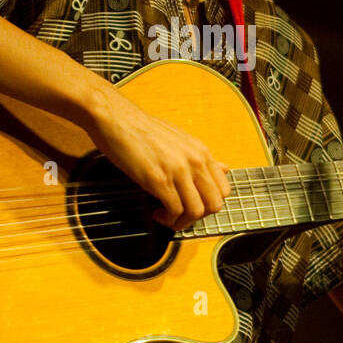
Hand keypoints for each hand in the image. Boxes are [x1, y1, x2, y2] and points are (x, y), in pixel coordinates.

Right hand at [84, 89, 230, 231]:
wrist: (118, 119)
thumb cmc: (144, 130)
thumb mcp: (182, 141)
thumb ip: (202, 158)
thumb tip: (224, 169)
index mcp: (201, 152)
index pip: (224, 190)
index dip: (210, 205)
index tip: (193, 205)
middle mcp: (194, 161)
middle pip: (214, 205)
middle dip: (198, 217)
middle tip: (181, 215)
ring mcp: (177, 171)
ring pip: (196, 211)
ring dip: (182, 222)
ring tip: (167, 216)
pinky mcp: (158, 180)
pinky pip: (174, 210)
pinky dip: (168, 219)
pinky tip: (157, 213)